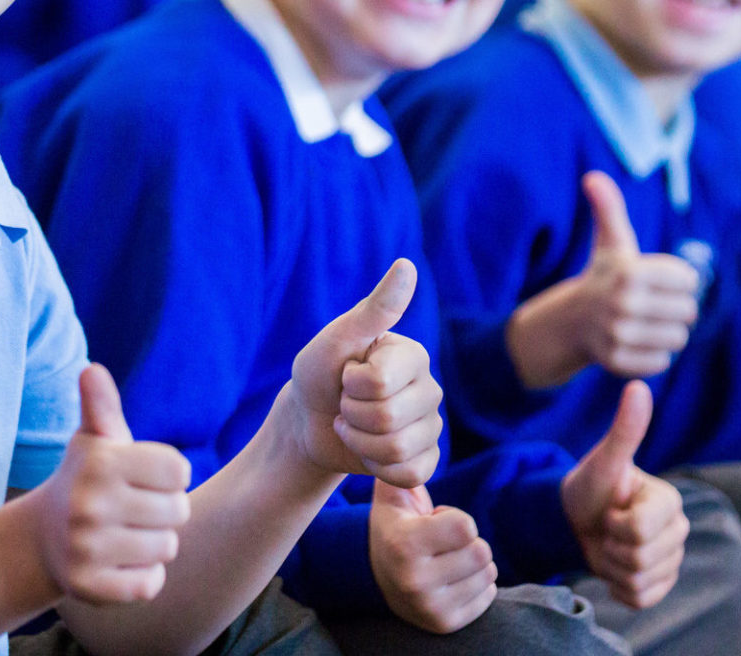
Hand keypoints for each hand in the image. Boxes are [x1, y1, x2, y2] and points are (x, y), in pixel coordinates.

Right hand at [36, 365, 191, 604]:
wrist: (43, 538)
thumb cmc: (86, 479)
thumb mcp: (95, 440)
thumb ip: (102, 406)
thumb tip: (91, 369)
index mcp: (100, 462)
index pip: (179, 470)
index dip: (169, 475)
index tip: (145, 478)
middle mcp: (89, 504)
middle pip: (179, 510)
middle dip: (166, 510)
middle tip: (135, 509)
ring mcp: (86, 548)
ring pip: (167, 548)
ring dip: (156, 544)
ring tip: (127, 535)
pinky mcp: (89, 587)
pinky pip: (150, 585)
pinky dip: (145, 577)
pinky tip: (122, 563)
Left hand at [285, 259, 443, 488]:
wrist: (309, 422)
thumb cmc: (320, 374)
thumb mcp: (338, 339)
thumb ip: (375, 309)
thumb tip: (407, 265)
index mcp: (413, 355)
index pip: (381, 382)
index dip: (350, 385)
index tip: (345, 374)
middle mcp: (430, 388)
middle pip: (389, 419)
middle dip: (351, 416)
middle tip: (346, 404)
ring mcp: (431, 426)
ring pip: (398, 449)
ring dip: (359, 442)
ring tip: (353, 425)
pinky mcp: (425, 459)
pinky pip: (410, 474)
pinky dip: (376, 467)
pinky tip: (368, 450)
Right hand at [369, 480, 497, 632]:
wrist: (376, 576)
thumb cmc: (394, 526)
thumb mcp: (392, 494)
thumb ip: (403, 467)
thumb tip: (409, 444)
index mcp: (403, 545)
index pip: (466, 527)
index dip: (456, 518)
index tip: (436, 521)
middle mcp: (415, 581)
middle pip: (481, 552)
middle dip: (469, 541)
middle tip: (443, 543)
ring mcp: (430, 608)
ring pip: (488, 574)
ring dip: (474, 562)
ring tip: (446, 560)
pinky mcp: (444, 624)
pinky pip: (489, 596)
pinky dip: (478, 584)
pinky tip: (452, 579)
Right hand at [510, 172, 698, 384]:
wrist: (571, 321)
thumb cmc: (604, 276)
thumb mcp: (610, 243)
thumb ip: (609, 209)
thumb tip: (592, 176)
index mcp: (630, 271)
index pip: (690, 282)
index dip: (680, 281)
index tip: (660, 281)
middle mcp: (622, 304)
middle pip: (688, 312)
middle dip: (676, 308)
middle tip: (655, 305)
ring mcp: (618, 335)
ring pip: (678, 339)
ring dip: (667, 332)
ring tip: (649, 323)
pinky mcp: (618, 362)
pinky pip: (662, 362)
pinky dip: (654, 354)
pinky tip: (638, 342)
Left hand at [560, 381, 687, 608]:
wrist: (576, 518)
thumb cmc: (590, 485)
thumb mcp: (604, 459)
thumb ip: (625, 429)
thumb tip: (638, 385)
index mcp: (670, 502)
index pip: (640, 530)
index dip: (614, 523)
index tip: (610, 508)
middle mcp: (678, 531)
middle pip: (641, 558)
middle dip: (611, 545)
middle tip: (606, 527)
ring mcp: (671, 560)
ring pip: (639, 581)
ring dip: (611, 566)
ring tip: (608, 543)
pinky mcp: (659, 585)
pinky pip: (639, 599)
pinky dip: (617, 587)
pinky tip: (613, 565)